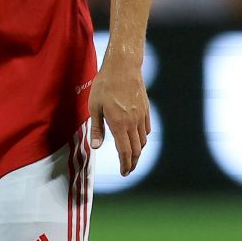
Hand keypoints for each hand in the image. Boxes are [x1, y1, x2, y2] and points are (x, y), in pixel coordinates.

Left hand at [87, 58, 149, 176]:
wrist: (123, 67)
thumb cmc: (105, 85)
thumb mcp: (94, 107)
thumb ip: (96, 128)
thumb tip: (96, 147)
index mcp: (119, 124)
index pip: (125, 151)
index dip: (125, 165)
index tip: (124, 173)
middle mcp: (132, 123)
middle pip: (136, 149)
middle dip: (132, 162)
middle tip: (128, 169)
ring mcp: (141, 116)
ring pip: (143, 140)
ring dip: (138, 151)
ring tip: (131, 156)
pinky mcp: (146, 109)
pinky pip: (147, 129)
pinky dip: (143, 138)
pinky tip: (137, 138)